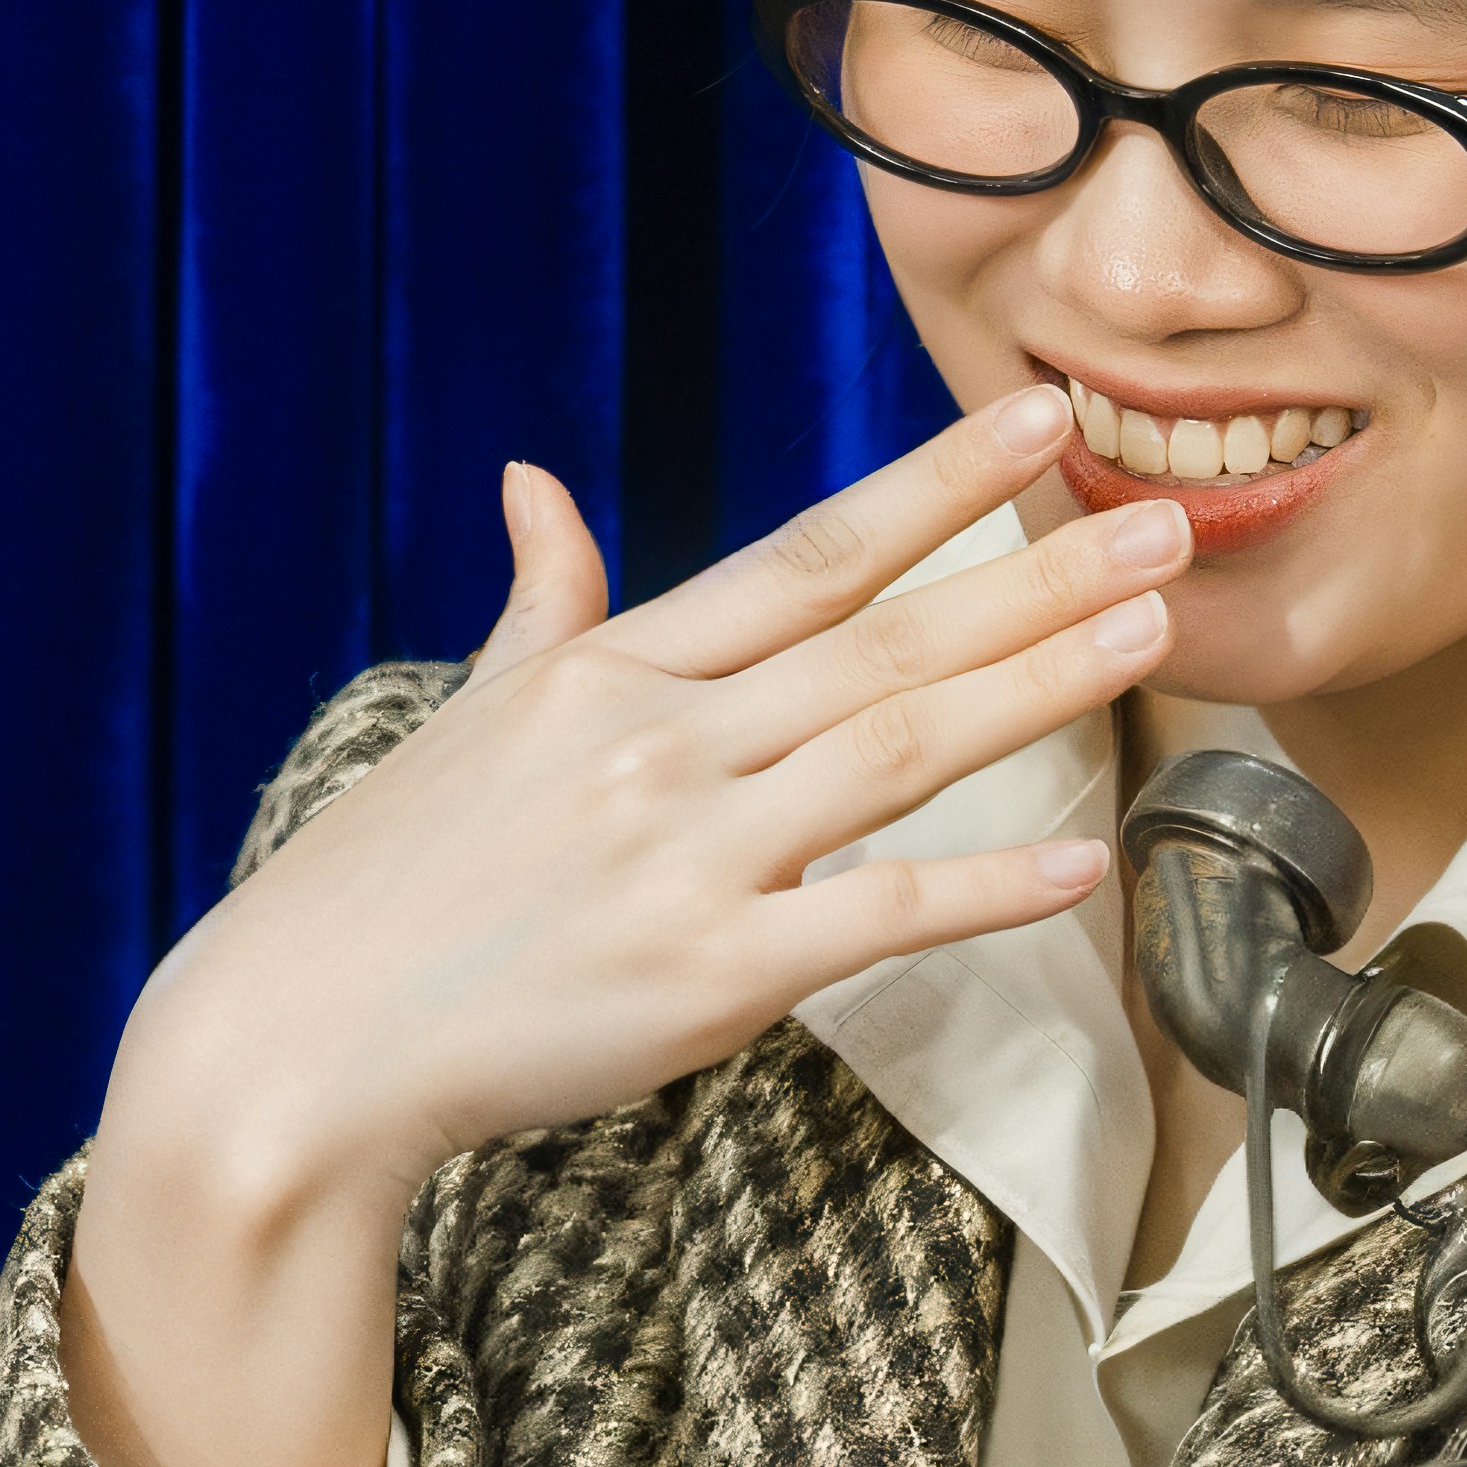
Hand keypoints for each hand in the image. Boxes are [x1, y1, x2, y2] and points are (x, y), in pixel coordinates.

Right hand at [69, 385, 1176, 1466]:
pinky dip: (984, 888)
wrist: (298, 1041)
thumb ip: (542, 603)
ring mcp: (686, 857)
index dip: (933, 488)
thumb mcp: (466, 719)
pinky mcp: (707, 976)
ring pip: (897, 750)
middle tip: (1168, 521)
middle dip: (1038, 574)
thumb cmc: (386, 888)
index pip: (805, 557)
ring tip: (1153, 636)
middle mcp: (659, 745)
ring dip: (1036, 688)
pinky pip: (874, 916)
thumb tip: (539, 486)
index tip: (1037, 425)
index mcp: (613, 674)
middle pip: (882, 640)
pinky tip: (1080, 862)